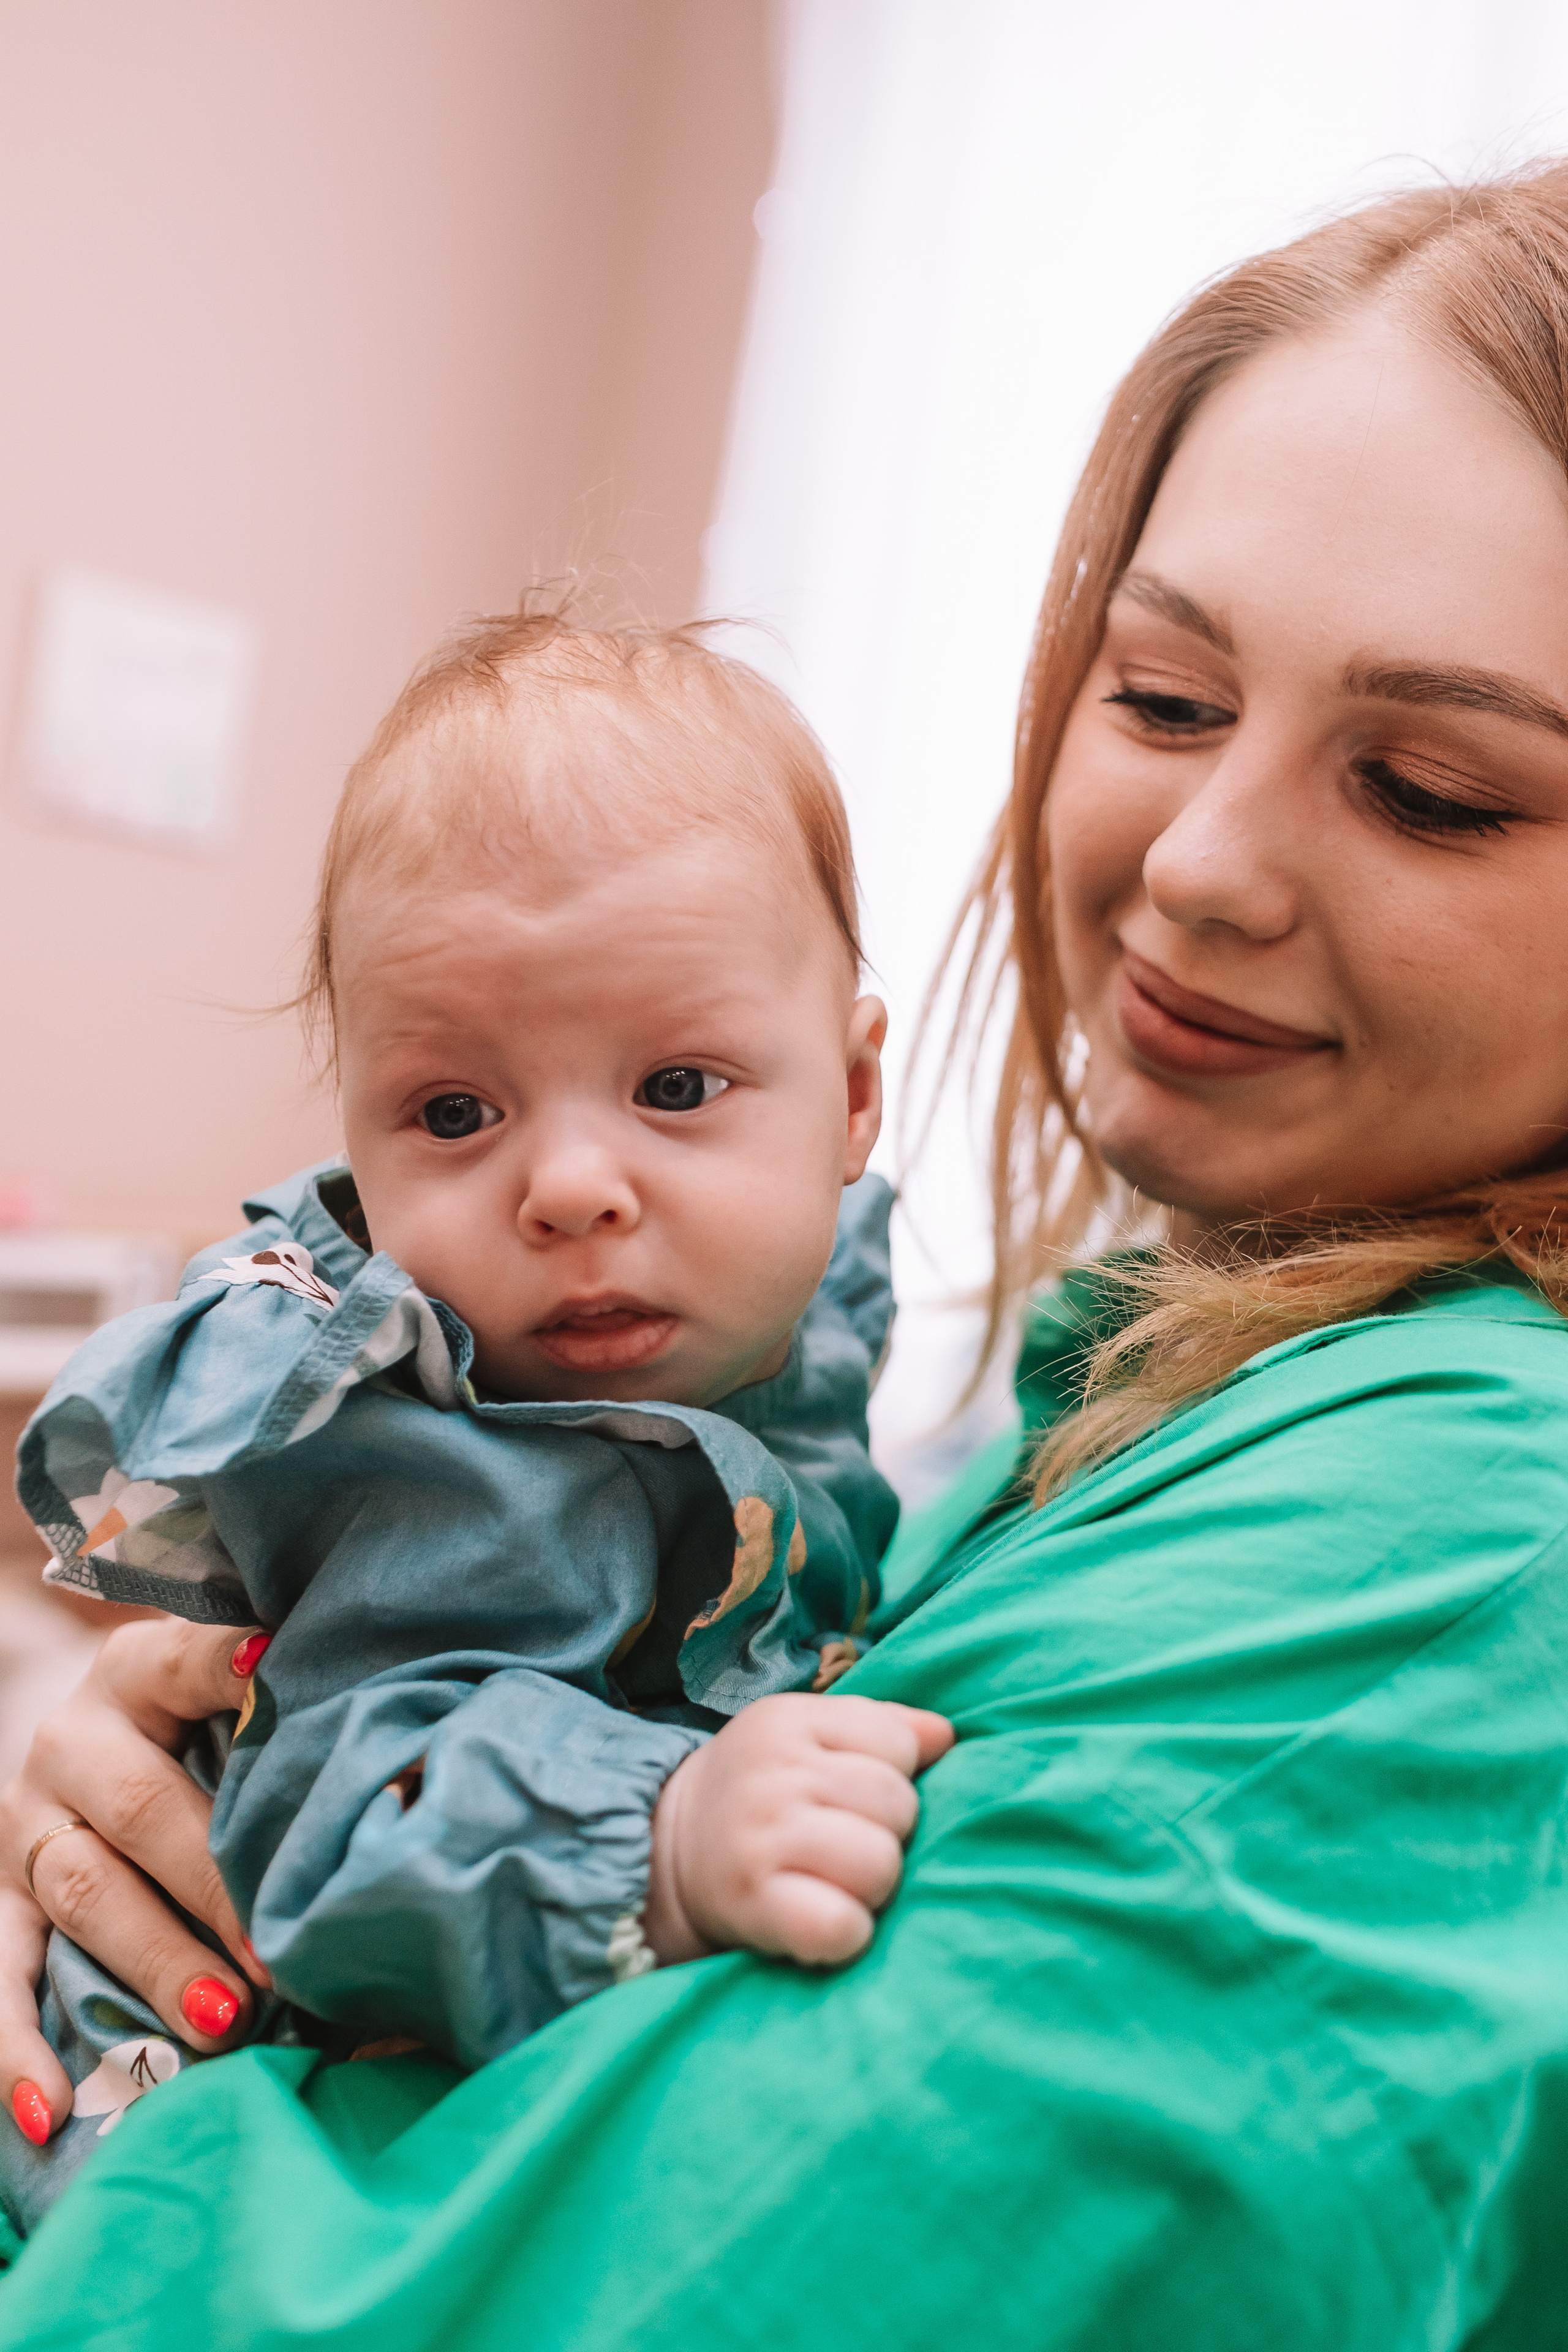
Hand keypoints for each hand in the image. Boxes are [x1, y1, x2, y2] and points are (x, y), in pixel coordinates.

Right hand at [0, 1617, 271, 2145]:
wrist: (87, 1740)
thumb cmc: (200, 1717)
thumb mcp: (225, 1684)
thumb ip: (282, 1697)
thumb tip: (394, 1732)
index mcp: (135, 1672)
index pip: (184, 1663)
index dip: (227, 1672)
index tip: (270, 1672)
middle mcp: (72, 1742)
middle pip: (143, 1809)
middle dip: (216, 1886)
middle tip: (282, 1953)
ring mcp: (26, 1826)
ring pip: (86, 1896)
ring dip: (156, 1967)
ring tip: (227, 2024)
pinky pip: (0, 1975)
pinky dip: (17, 2048)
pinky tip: (47, 2108)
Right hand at [643, 1692, 953, 1969]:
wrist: (666, 1847)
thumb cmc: (762, 1788)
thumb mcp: (807, 1733)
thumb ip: (880, 1725)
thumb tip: (945, 1737)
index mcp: (791, 1720)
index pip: (898, 1742)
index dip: (894, 1774)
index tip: (857, 1794)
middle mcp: (774, 1773)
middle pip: (897, 1805)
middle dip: (889, 1832)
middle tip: (850, 1843)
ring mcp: (761, 1837)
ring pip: (880, 1864)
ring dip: (874, 1885)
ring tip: (841, 1882)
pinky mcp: (753, 1903)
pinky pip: (840, 1925)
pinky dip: (847, 1934)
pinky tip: (827, 1923)